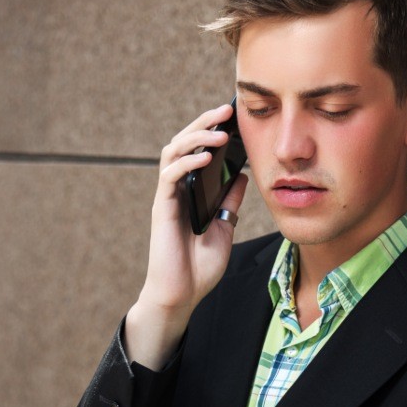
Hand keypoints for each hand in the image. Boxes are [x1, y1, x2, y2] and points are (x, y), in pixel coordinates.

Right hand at [125, 104, 248, 368]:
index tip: (234, 118)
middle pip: (183, 143)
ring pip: (173, 152)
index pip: (199, 151)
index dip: (213, 132)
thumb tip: (243, 175)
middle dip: (203, 124)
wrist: (181, 296)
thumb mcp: (225, 228)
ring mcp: (168, 197)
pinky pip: (170, 176)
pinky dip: (187, 162)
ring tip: (219, 132)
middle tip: (225, 110)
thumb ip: (230, 201)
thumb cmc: (199, 269)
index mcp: (192, 192)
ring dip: (196, 138)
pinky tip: (205, 157)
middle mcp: (177, 190)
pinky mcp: (162, 208)